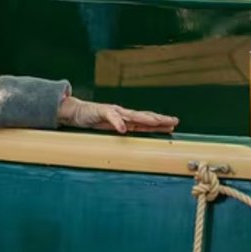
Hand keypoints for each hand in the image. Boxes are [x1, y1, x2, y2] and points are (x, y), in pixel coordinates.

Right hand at [57, 95, 177, 133]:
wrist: (77, 111)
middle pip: (143, 116)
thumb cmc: (95, 119)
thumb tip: (138, 140)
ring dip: (143, 118)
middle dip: (158, 119)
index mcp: (126, 119)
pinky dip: (116, 122)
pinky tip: (122, 128)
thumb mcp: (112, 127)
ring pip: (131, 115)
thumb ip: (125, 130)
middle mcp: (122, 113)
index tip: (173, 124)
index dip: (160, 122)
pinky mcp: (101, 111)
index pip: (146, 120)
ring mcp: (113, 111)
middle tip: (173, 121)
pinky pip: (110, 116)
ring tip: (155, 122)